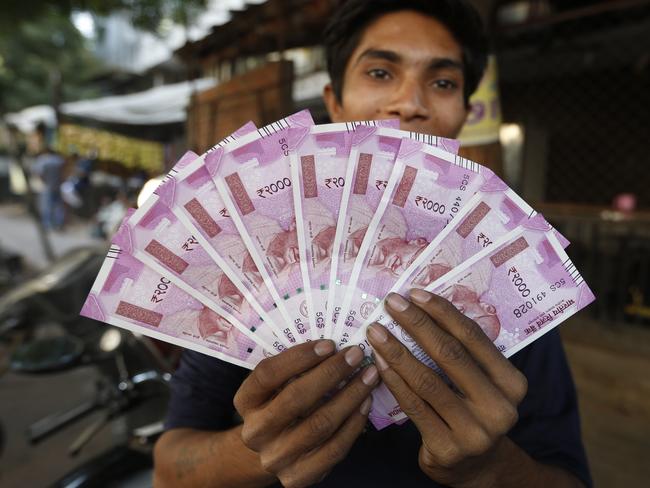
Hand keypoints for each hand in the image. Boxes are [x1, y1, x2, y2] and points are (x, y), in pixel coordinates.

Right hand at [234, 340, 379, 487]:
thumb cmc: (279, 405)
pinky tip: (366, 402)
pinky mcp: (298, 477)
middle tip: (356, 355)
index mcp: (245, 401)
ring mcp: (275, 457)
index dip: (299, 357)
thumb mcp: (275, 386)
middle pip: (295, 398)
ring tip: (369, 376)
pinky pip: (334, 449)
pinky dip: (354, 424)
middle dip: (331, 373)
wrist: (270, 452)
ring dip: (350, 396)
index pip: (268, 374)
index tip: (329, 344)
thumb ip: (294, 368)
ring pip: (320, 424)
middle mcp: (256, 431)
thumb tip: (333, 346)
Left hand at [367, 290, 527, 487]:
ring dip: (396, 351)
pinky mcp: (447, 449)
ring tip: (376, 331)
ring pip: (427, 381)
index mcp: (512, 383)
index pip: (473, 338)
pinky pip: (413, 406)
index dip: (442, 312)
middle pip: (450, 355)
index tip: (415, 293)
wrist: (475, 467)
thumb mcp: (482, 383)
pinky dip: (393, 380)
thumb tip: (423, 306)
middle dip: (416, 324)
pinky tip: (379, 362)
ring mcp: (474, 432)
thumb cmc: (472, 411)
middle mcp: (499, 408)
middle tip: (391, 303)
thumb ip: (465, 353)